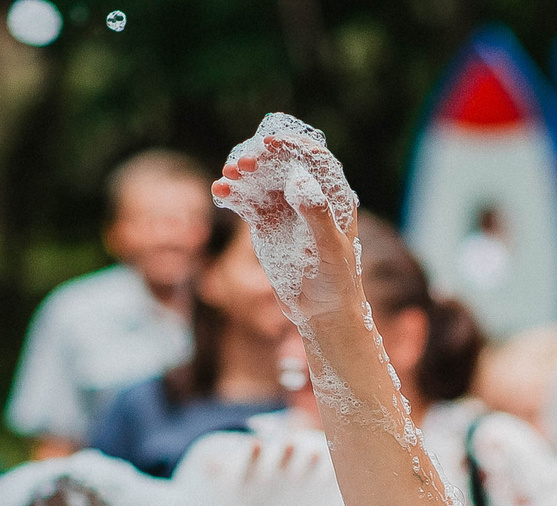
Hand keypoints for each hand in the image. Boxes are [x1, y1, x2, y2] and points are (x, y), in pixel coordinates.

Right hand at [213, 116, 361, 328]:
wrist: (322, 311)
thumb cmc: (336, 281)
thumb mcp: (330, 248)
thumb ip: (317, 215)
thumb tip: (298, 179)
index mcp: (332, 195)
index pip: (314, 157)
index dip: (292, 145)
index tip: (271, 143)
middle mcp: (308, 195)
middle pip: (282, 163)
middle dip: (261, 158)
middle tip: (243, 165)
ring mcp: (285, 207)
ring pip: (261, 178)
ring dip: (243, 173)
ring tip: (228, 176)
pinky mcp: (267, 222)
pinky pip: (247, 200)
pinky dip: (233, 194)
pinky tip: (220, 192)